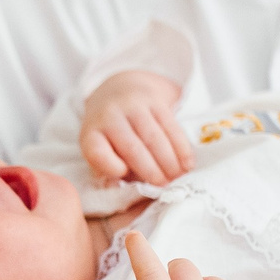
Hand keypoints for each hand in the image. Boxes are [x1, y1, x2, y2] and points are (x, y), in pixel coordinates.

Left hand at [80, 69, 192, 184]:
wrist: (118, 89)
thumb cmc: (110, 132)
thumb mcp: (100, 148)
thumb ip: (109, 170)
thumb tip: (124, 190)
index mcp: (91, 134)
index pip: (97, 152)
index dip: (111, 166)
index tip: (125, 176)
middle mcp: (109, 117)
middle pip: (132, 147)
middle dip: (151, 171)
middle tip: (165, 187)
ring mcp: (133, 106)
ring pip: (154, 137)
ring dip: (169, 161)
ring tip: (178, 178)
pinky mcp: (154, 101)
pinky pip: (171, 126)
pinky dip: (181, 147)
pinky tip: (187, 163)